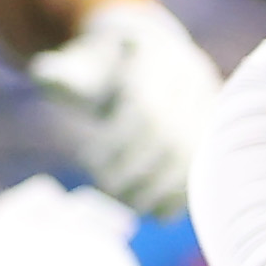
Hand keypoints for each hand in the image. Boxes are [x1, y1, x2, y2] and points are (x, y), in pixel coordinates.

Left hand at [29, 0, 220, 216]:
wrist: (141, 59)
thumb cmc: (101, 67)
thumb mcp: (79, 62)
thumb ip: (64, 72)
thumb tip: (47, 76)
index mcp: (159, 53)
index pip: (144, 107)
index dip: (118, 144)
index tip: (89, 164)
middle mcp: (194, 77)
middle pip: (171, 135)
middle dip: (137, 171)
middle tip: (107, 193)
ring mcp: (211, 105)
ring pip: (193, 155)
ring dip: (160, 188)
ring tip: (129, 205)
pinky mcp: (217, 131)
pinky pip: (207, 169)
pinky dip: (182, 195)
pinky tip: (158, 213)